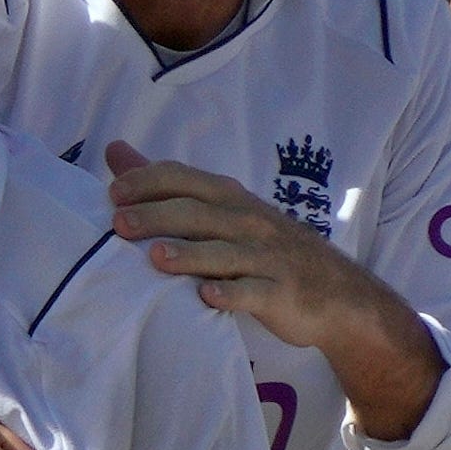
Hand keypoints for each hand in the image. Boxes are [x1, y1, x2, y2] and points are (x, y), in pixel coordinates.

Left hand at [103, 140, 442, 439]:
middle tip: (119, 226)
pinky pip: (252, 293)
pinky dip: (230, 294)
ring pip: (222, 253)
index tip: (113, 193)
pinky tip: (207, 297)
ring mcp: (265, 258)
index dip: (149, 182)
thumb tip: (116, 152)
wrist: (336, 293)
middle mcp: (247, 222)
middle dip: (157, 217)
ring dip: (190, 255)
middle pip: (196, 214)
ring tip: (156, 259)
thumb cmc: (266, 248)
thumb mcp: (224, 210)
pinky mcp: (278, 293)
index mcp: (230, 199)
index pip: (184, 179)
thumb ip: (169, 185)